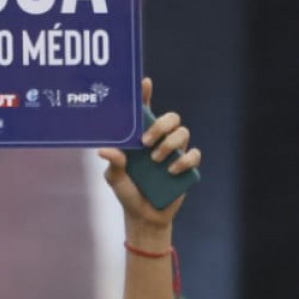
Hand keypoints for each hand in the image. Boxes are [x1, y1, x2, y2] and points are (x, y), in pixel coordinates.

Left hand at [95, 77, 199, 240]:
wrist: (144, 216)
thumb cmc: (127, 192)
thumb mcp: (115, 179)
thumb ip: (113, 163)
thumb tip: (105, 150)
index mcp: (141, 136)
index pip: (145, 110)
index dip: (146, 94)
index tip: (144, 82)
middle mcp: (161, 140)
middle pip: (171, 117)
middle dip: (160, 125)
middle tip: (146, 141)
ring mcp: (176, 152)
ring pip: (183, 132)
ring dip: (170, 143)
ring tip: (156, 160)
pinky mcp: (187, 167)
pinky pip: (193, 155)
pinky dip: (184, 160)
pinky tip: (172, 170)